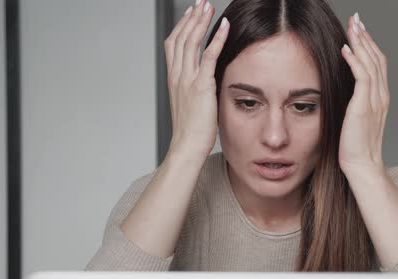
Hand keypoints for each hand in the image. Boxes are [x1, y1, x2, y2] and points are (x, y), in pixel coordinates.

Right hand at [164, 1, 229, 156]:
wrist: (186, 147)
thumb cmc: (191, 132)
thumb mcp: (190, 105)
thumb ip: (195, 90)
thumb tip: (207, 83)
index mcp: (174, 79)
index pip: (173, 45)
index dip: (181, 27)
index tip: (189, 14)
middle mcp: (178, 76)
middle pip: (181, 38)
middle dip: (192, 18)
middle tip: (200, 3)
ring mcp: (188, 80)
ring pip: (192, 42)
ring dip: (201, 22)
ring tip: (208, 7)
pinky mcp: (201, 86)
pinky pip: (208, 56)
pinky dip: (217, 39)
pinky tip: (224, 26)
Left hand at [339, 13, 389, 173]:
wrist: (362, 164)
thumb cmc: (355, 146)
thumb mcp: (356, 118)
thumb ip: (355, 102)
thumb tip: (344, 91)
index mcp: (380, 98)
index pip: (377, 64)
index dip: (369, 45)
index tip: (359, 31)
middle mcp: (381, 95)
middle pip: (377, 57)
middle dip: (366, 36)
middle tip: (356, 19)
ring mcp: (375, 100)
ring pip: (371, 63)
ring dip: (360, 42)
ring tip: (352, 26)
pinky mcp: (364, 106)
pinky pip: (362, 76)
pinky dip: (354, 60)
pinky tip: (346, 48)